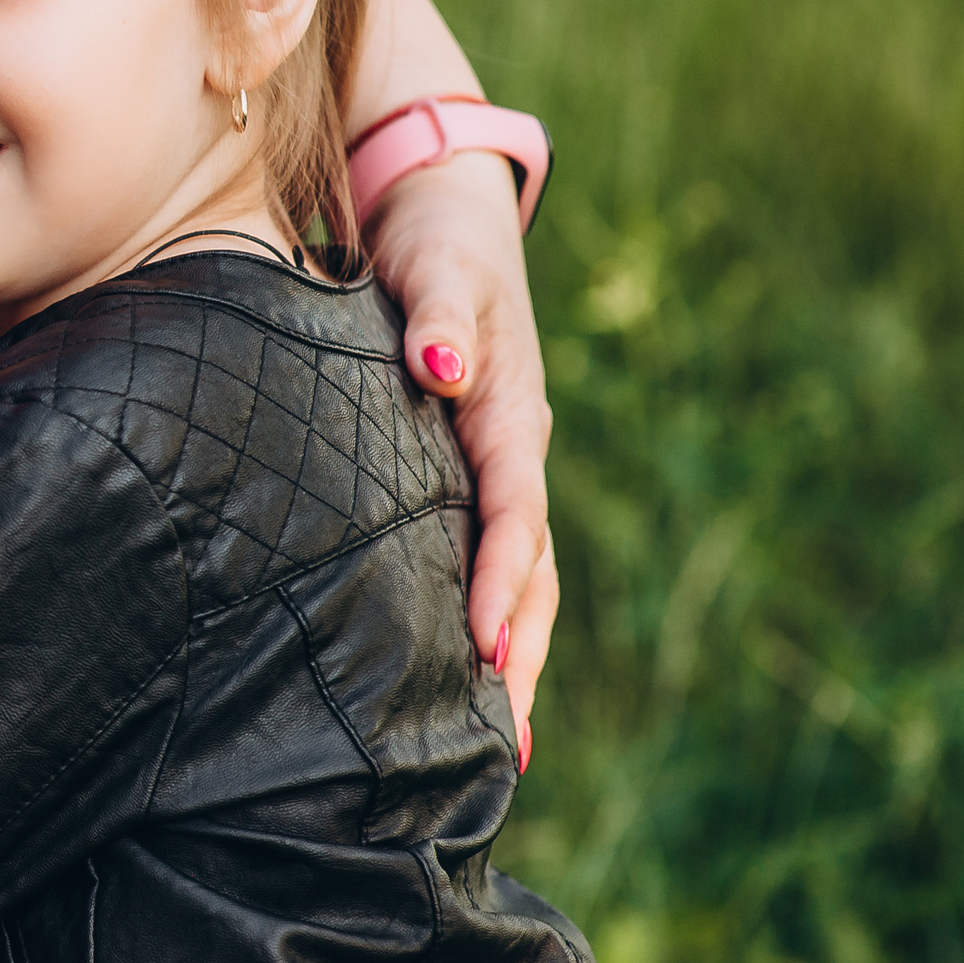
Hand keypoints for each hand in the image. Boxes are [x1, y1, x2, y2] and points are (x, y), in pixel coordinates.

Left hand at [364, 149, 558, 753]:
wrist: (441, 213)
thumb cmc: (433, 242)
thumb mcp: (439, 266)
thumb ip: (443, 317)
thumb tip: (445, 371)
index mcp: (509, 411)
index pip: (511, 510)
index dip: (500, 579)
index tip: (485, 650)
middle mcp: (512, 452)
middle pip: (530, 570)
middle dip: (521, 656)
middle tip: (506, 747)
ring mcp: (494, 469)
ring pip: (516, 578)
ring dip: (511, 658)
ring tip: (500, 749)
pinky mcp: (465, 474)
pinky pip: (480, 559)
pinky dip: (482, 623)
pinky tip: (463, 684)